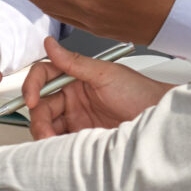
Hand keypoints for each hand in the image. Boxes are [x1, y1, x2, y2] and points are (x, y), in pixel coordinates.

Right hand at [22, 37, 171, 139]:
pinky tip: (60, 147)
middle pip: (41, 104)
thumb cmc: (140, 93)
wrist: (158, 119)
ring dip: (44, 133)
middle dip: (38, 118)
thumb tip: (50, 44)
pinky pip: (60, 140)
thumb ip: (75, 62)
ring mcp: (77, 118)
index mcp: (76, 78)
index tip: (31, 99)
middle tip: (44, 131)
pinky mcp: (82, 136)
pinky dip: (55, 144)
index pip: (44, 77)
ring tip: (52, 142)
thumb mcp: (107, 74)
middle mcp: (73, 97)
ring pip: (47, 124)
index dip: (32, 86)